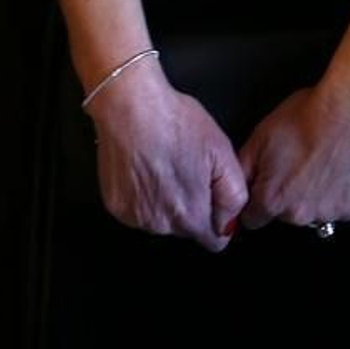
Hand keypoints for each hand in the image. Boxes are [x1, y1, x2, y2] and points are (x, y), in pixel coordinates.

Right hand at [86, 59, 246, 251]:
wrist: (130, 108)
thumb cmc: (175, 123)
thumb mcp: (221, 151)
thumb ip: (233, 194)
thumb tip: (230, 221)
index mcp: (190, 215)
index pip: (214, 241)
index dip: (219, 219)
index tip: (213, 197)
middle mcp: (161, 225)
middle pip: (186, 228)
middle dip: (191, 206)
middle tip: (187, 169)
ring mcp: (135, 217)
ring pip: (161, 219)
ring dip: (166, 201)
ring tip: (164, 164)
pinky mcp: (116, 206)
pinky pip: (137, 210)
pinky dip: (143, 195)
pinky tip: (145, 167)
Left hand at [237, 82, 349, 231]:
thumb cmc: (310, 117)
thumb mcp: (260, 136)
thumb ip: (242, 169)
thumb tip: (236, 187)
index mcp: (272, 199)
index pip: (252, 219)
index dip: (257, 198)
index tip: (267, 184)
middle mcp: (298, 215)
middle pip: (284, 215)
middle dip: (287, 195)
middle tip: (298, 163)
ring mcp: (328, 214)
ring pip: (314, 211)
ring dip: (314, 194)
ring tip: (321, 162)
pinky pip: (340, 207)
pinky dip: (338, 192)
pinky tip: (339, 168)